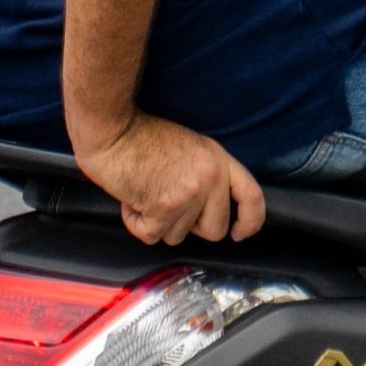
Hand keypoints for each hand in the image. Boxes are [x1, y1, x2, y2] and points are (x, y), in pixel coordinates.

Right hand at [72, 111, 266, 244]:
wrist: (113, 129)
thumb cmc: (142, 137)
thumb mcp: (190, 148)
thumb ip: (207, 177)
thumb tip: (209, 211)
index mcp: (219, 159)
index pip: (252, 196)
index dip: (250, 221)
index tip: (238, 233)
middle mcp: (210, 177)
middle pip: (214, 229)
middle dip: (189, 226)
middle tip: (166, 202)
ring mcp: (190, 193)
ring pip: (178, 236)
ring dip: (157, 222)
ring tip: (144, 193)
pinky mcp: (164, 207)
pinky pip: (152, 236)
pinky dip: (137, 223)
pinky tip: (131, 200)